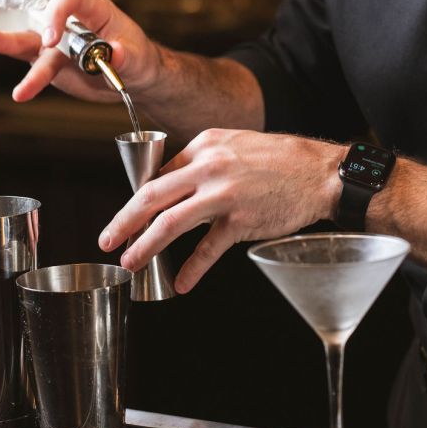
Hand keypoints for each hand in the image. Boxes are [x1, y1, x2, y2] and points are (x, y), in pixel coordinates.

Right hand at [0, 0, 159, 101]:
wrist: (133, 78)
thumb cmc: (139, 58)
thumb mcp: (137, 57)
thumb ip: (125, 56)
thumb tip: (117, 56)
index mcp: (93, 8)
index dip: (58, 13)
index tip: (52, 40)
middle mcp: (68, 21)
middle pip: (39, 15)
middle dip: (23, 28)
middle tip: (4, 39)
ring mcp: (54, 41)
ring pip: (23, 39)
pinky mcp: (46, 59)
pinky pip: (21, 57)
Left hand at [99, 130, 342, 292]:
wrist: (319, 173)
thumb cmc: (279, 159)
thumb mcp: (234, 145)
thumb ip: (203, 162)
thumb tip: (172, 185)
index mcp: (204, 145)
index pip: (159, 174)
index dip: (138, 200)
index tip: (127, 218)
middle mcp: (209, 167)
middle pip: (151, 196)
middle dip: (123, 221)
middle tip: (107, 240)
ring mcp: (224, 194)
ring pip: (170, 223)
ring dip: (145, 246)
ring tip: (131, 262)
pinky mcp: (241, 220)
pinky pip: (208, 249)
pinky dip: (192, 269)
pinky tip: (181, 282)